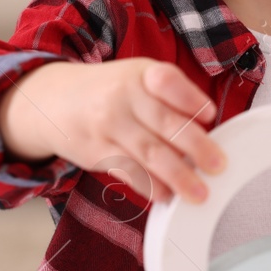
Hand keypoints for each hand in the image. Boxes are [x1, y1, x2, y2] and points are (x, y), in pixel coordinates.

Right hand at [0, 58, 226, 204]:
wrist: (52, 100)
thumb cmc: (112, 91)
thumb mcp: (138, 77)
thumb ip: (171, 97)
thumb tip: (208, 131)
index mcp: (141, 74)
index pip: (169, 82)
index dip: (191, 100)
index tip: (210, 117)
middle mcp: (124, 97)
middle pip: (165, 123)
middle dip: (197, 147)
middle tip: (218, 165)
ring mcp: (108, 125)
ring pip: (149, 153)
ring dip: (178, 176)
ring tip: (199, 192)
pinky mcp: (97, 152)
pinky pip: (128, 172)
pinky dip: (150, 187)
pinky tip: (167, 196)